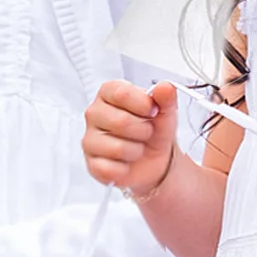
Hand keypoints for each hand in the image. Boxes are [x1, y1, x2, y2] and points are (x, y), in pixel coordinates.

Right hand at [83, 80, 177, 198]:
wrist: (154, 158)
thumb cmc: (154, 129)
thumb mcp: (166, 111)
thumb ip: (166, 97)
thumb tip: (165, 87)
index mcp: (109, 93)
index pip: (121, 93)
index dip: (143, 104)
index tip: (153, 111)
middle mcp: (94, 113)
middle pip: (121, 122)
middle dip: (143, 131)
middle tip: (146, 132)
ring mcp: (90, 139)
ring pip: (118, 148)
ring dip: (137, 150)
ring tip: (137, 147)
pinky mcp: (91, 164)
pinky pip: (109, 169)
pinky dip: (125, 169)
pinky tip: (126, 163)